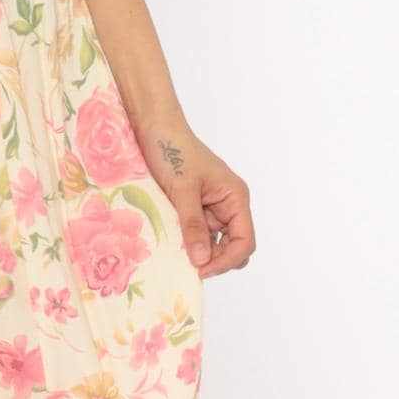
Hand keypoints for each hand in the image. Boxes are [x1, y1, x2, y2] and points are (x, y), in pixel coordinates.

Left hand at [141, 121, 253, 278]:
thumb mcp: (183, 190)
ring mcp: (210, 207)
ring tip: (177, 253)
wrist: (154, 128)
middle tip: (188, 265)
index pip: (244, 241)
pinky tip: (172, 243)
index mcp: (235, 198)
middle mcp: (228, 204)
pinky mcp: (194, 207)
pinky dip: (187, 240)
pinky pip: (196, 232)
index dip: (227, 260)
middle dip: (214, 258)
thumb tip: (202, 260)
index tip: (201, 270)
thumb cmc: (173, 152)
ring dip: (198, 250)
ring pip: (212, 242)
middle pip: (232, 246)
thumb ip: (193, 225)